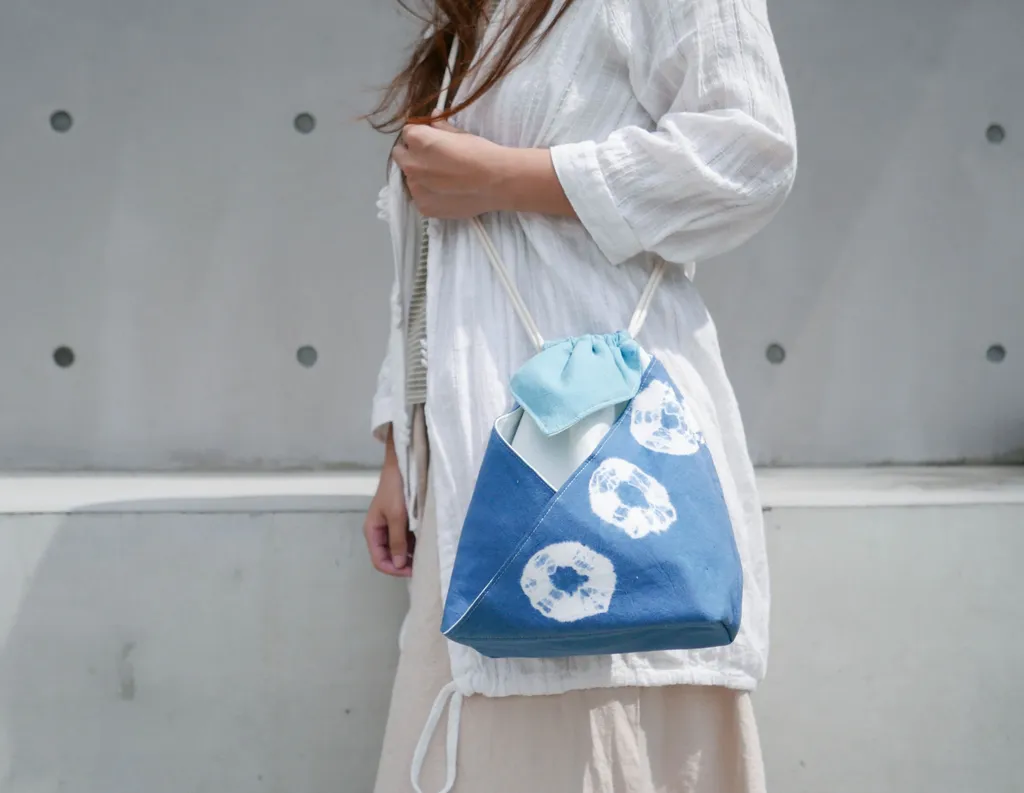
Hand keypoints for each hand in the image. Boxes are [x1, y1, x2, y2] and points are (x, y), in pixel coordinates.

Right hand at [363, 429, 413, 576]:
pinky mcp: (401, 520)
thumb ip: (397, 541)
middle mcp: (380, 531)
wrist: (402, 465)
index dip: (394, 570)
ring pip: (398, 549)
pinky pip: (405, 539)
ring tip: (426, 555)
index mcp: (372, 531)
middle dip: (403, 563)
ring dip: (410, 554)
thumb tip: (399, 564)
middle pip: (388, 557)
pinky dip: (414, 544)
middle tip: (423, 565)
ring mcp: (390, 526)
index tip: (413, 570)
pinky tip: (425, 544)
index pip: (379, 560)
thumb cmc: (396, 490)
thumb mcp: (397, 516)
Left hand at [393, 120, 508, 218]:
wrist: (496, 182)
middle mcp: (410, 163)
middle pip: (400, 155)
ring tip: (442, 180)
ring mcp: (415, 188)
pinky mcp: (424, 207)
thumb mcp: (459, 133)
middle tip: (433, 160)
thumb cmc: (480, 152)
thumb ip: (440, 127)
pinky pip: (420, 197)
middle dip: (412, 154)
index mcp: (417, 140)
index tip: (431, 141)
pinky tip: (445, 194)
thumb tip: (434, 115)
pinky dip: (428, 195)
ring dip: (420, 176)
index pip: (407, 133)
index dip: (420, 136)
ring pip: (410, 178)